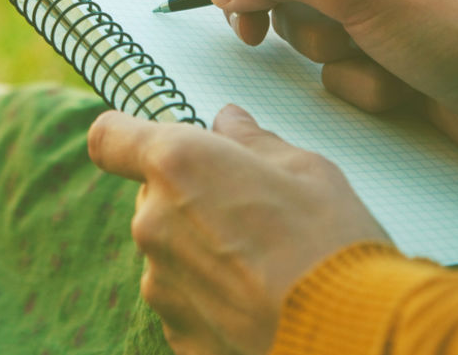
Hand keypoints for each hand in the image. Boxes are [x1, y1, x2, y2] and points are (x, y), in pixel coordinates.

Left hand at [88, 105, 387, 354]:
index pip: (110, 138)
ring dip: (201, 251)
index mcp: (177, 165)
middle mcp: (153, 222)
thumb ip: (253, 142)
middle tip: (247, 209)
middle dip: (188, 197)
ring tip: (261, 263)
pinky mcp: (176, 331)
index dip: (128, 138)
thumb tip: (230, 124)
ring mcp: (159, 282)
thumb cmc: (331, 245)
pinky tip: (256, 300)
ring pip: (168, 251)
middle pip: (151, 197)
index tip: (154, 142)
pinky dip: (212, 297)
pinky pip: (184, 300)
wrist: (347, 334)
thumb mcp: (305, 169)